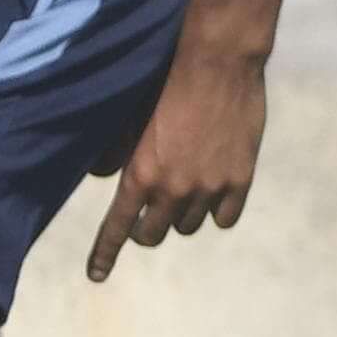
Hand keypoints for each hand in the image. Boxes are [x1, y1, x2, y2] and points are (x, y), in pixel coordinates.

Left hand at [85, 48, 267, 281]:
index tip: (95, 276)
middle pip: (153, 235)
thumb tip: (100, 175)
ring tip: (183, 188)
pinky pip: (224, 218)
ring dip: (181, 214)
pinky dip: (216, 210)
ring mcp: (210, 187)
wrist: (218, 61)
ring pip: (189, 226)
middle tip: (147, 214)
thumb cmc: (166, 80)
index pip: (116, 227)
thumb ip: (114, 151)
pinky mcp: (240, 180)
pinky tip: (212, 193)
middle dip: (145, 227)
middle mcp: (173, 189)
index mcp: (140, 174)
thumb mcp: (129, 115)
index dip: (104, 254)